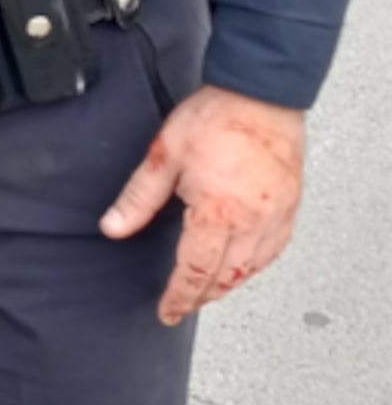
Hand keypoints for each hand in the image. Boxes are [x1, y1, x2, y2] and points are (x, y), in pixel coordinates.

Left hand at [100, 83, 305, 326]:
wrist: (261, 92)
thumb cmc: (217, 117)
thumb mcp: (165, 156)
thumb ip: (138, 198)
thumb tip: (114, 226)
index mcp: (217, 214)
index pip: (195, 273)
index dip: (179, 298)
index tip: (168, 312)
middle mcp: (251, 222)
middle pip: (227, 278)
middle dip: (203, 296)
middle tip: (185, 305)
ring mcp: (275, 215)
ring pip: (253, 268)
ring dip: (230, 284)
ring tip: (210, 289)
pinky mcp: (291, 205)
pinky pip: (275, 249)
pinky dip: (257, 264)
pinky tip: (246, 264)